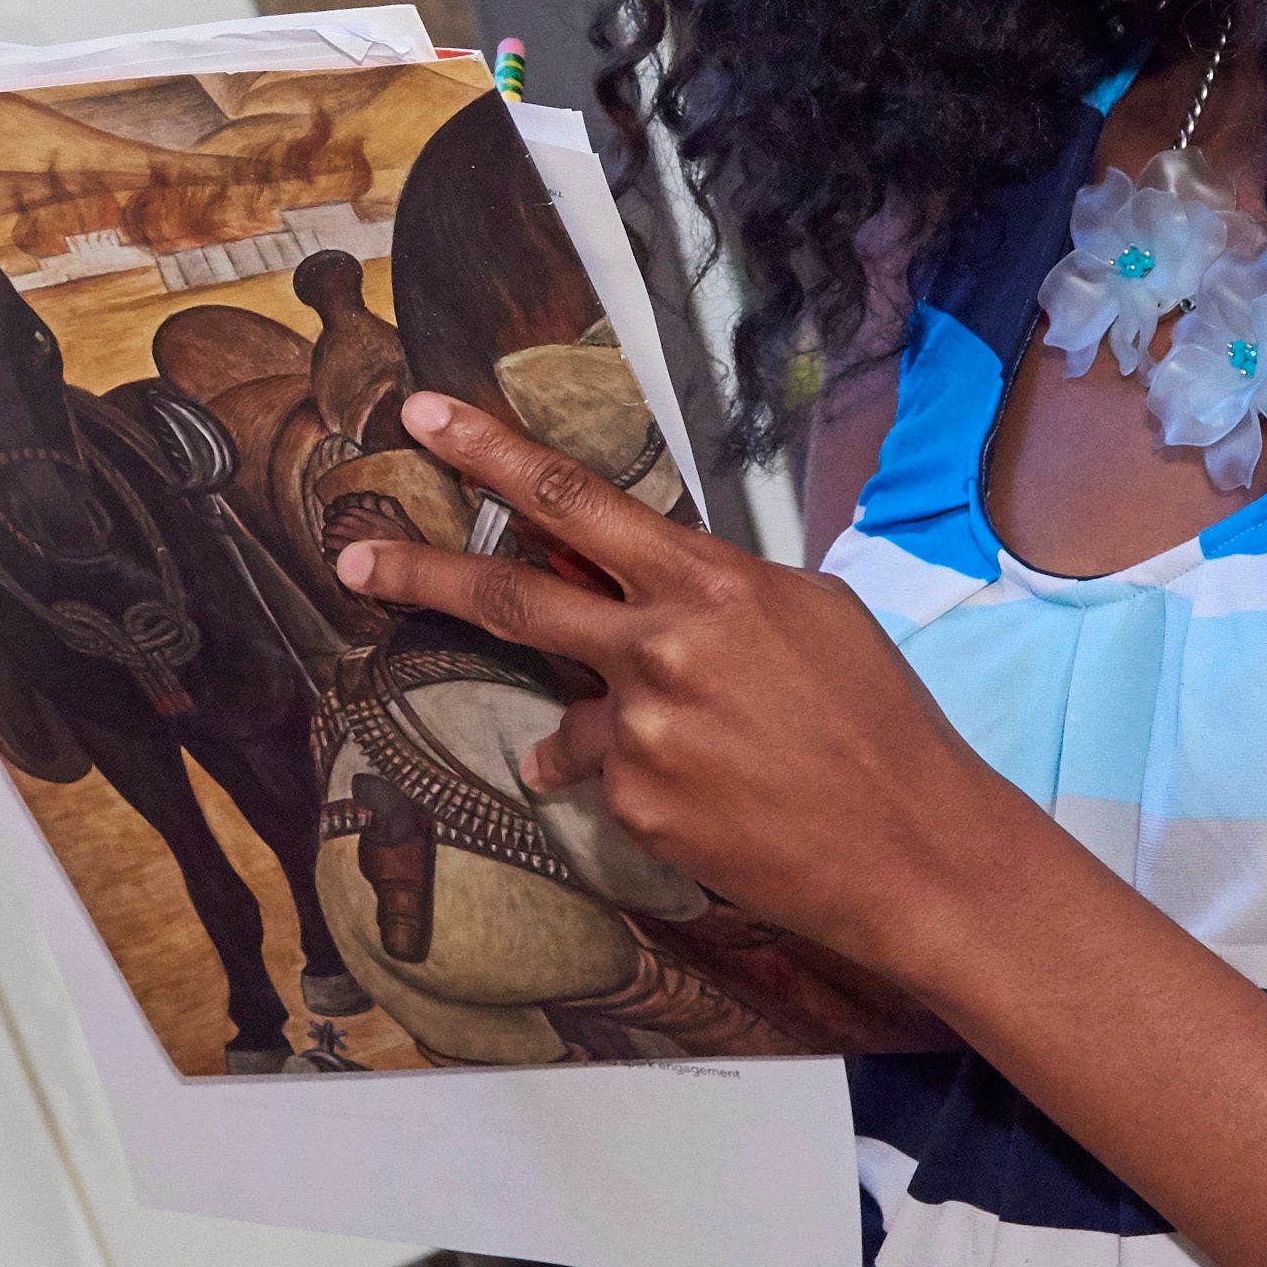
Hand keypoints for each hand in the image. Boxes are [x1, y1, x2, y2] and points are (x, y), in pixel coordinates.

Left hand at [333, 393, 1036, 982]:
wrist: (914, 850)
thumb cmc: (878, 721)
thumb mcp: (808, 616)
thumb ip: (710, 590)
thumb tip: (635, 579)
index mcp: (710, 584)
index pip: (576, 500)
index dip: (492, 453)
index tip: (427, 417)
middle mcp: (661, 650)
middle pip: (512, 596)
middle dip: (420, 574)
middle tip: (351, 557)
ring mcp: (642, 734)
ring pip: (574, 713)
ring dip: (606, 724)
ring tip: (701, 752)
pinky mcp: (636, 809)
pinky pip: (612, 782)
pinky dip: (652, 784)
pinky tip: (726, 800)